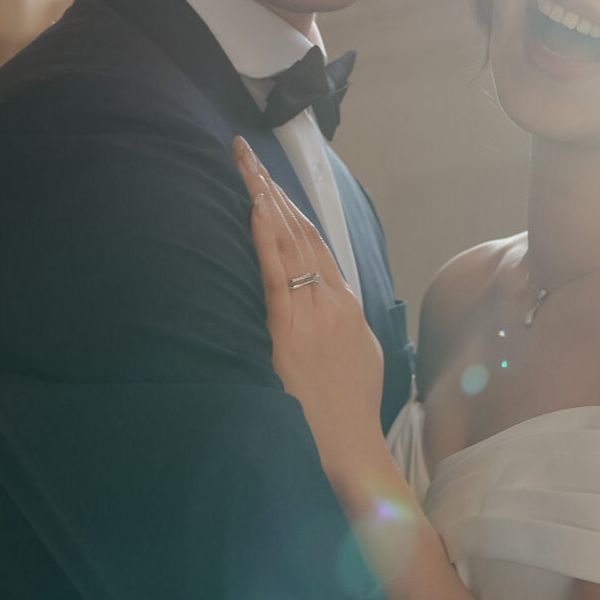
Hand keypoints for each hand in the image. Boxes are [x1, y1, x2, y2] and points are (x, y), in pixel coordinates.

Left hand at [234, 138, 385, 469]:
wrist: (351, 446)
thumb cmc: (348, 412)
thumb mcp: (355, 358)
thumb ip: (338, 327)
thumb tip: (324, 311)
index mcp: (347, 306)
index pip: (318, 243)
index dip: (293, 208)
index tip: (272, 180)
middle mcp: (333, 300)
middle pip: (301, 230)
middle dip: (272, 188)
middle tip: (247, 153)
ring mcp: (314, 312)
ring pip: (289, 242)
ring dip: (265, 199)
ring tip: (244, 164)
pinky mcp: (292, 330)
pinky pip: (277, 273)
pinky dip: (266, 237)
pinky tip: (254, 208)